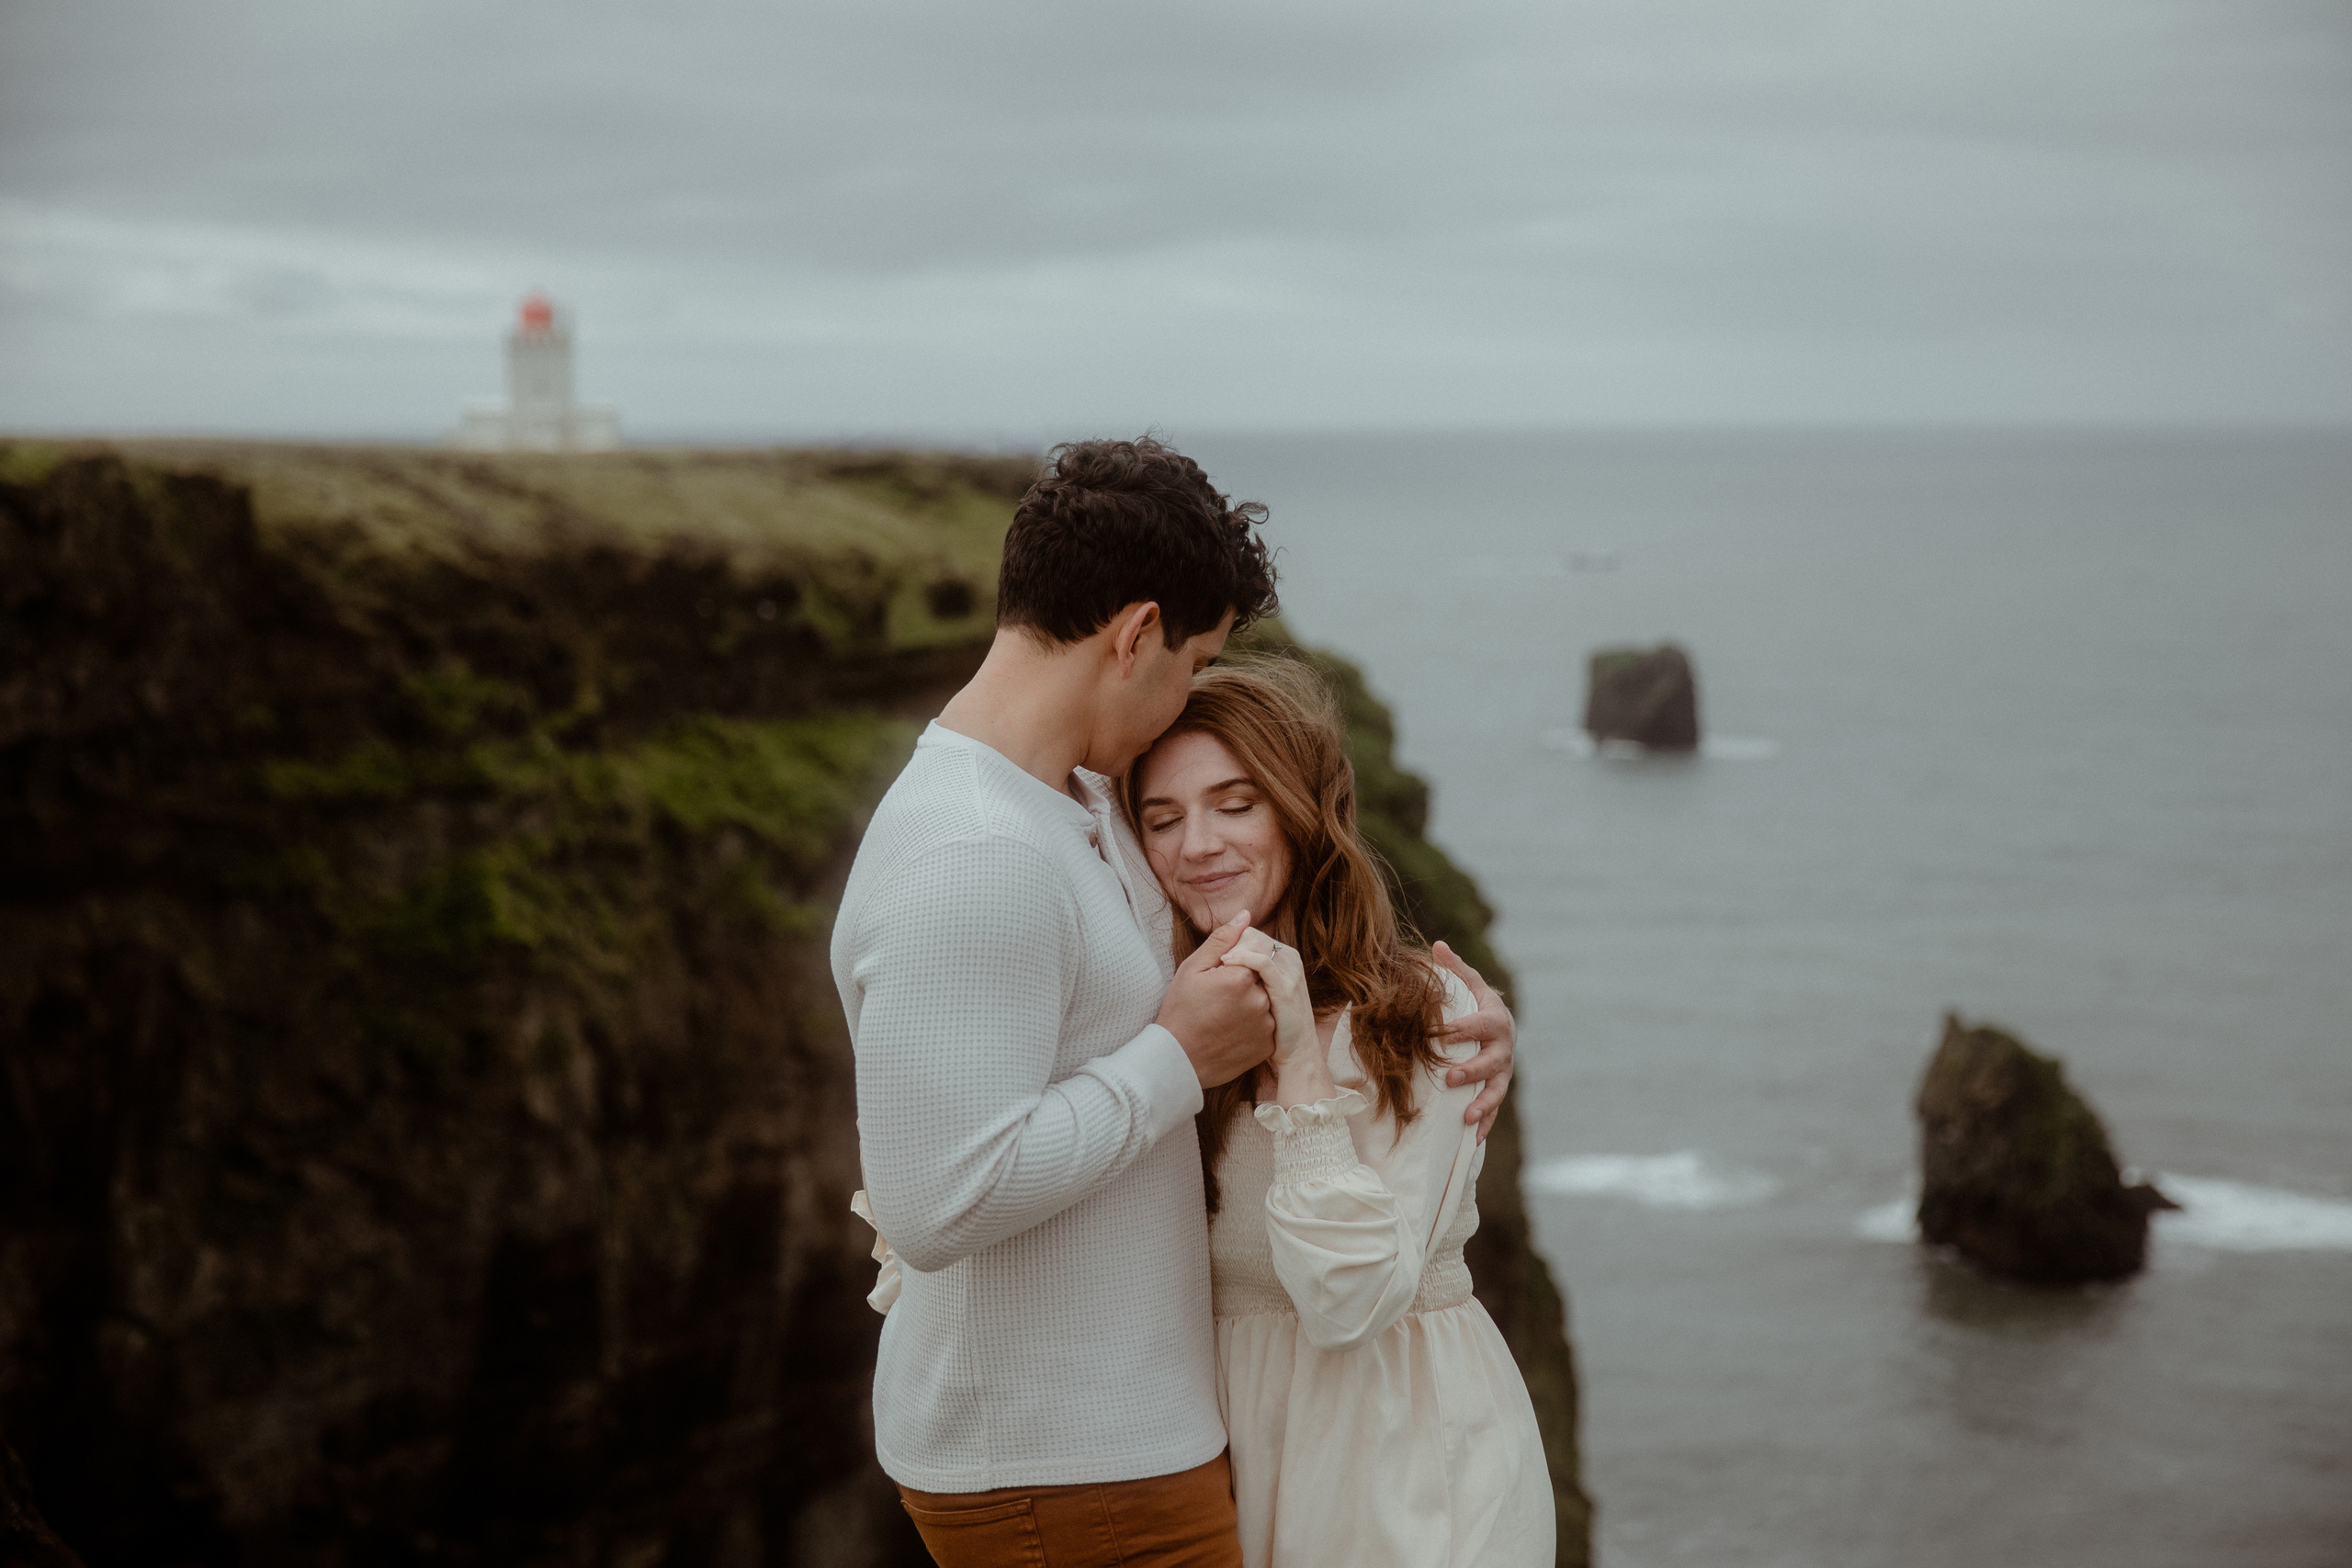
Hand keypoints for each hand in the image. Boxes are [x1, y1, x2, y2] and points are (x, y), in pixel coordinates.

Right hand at [1157, 910, 1274, 1088]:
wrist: (1177, 1059)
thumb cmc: (1180, 1010)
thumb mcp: (1193, 968)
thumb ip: (1222, 939)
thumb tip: (1245, 916)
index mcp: (1242, 976)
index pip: (1252, 956)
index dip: (1234, 966)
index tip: (1219, 981)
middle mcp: (1260, 999)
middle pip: (1261, 979)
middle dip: (1245, 984)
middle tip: (1220, 1000)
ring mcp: (1266, 1025)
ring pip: (1267, 1002)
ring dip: (1252, 1004)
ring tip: (1224, 1016)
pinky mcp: (1267, 1045)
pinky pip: (1268, 1025)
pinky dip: (1255, 1025)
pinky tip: (1232, 1030)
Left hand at [1216, 931, 1315, 1068]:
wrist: (1296, 1054)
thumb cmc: (1274, 1024)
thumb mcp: (1261, 992)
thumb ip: (1250, 967)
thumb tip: (1240, 940)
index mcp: (1282, 956)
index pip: (1250, 935)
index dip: (1229, 945)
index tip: (1212, 964)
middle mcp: (1288, 959)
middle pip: (1253, 936)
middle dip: (1230, 946)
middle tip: (1212, 965)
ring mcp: (1289, 971)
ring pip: (1258, 944)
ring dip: (1234, 950)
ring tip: (1216, 966)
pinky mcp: (1285, 987)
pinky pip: (1261, 962)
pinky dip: (1242, 959)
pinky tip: (1225, 966)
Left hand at [1432, 941, 1514, 1142]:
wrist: (1500, 1027)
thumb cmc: (1477, 1004)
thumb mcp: (1469, 985)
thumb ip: (1454, 969)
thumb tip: (1436, 945)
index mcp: (1494, 1020)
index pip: (1478, 1024)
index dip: (1461, 1029)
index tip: (1440, 1034)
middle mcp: (1503, 1048)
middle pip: (1491, 1062)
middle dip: (1473, 1071)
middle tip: (1451, 1079)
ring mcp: (1503, 1072)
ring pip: (1497, 1090)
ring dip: (1484, 1105)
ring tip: (1466, 1117)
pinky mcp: (1498, 1090)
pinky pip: (1495, 1110)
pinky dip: (1485, 1125)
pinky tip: (1472, 1140)